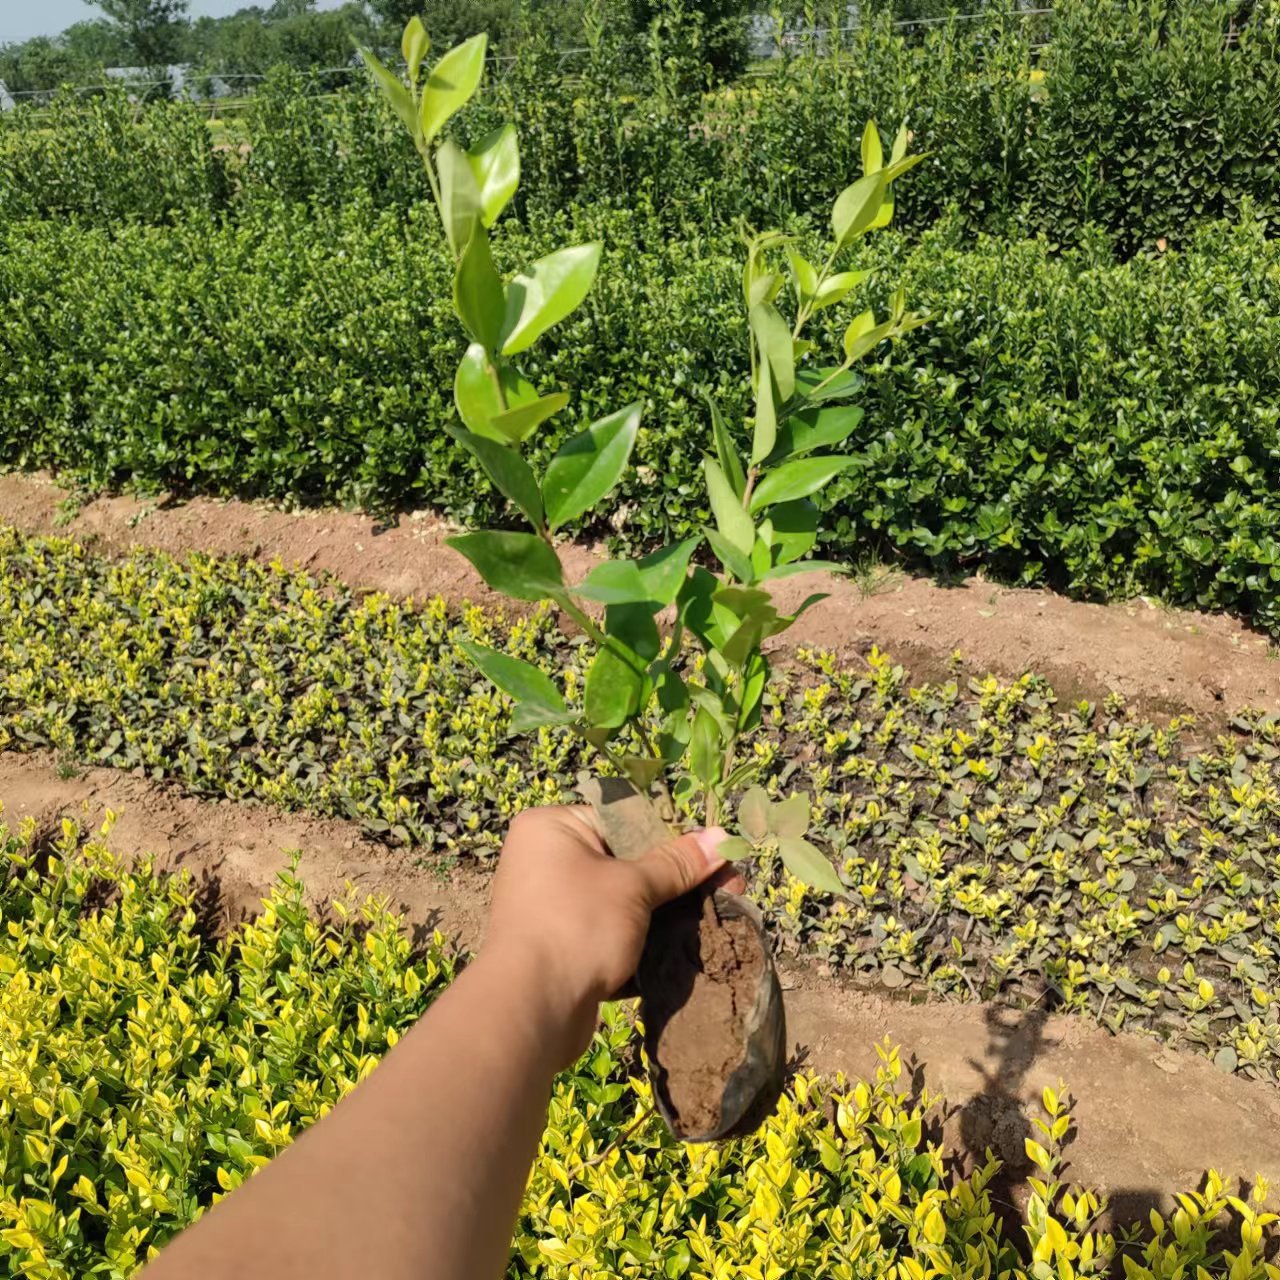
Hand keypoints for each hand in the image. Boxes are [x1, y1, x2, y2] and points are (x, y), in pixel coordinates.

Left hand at [480, 806, 737, 1064]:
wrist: (530, 1010)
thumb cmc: (578, 926)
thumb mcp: (634, 887)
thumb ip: (677, 863)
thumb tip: (721, 836)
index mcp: (552, 828)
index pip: (622, 818)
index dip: (671, 836)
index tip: (714, 854)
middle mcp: (545, 860)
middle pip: (625, 861)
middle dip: (674, 879)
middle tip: (728, 888)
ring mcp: (552, 906)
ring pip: (622, 901)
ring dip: (662, 913)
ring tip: (714, 918)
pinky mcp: (563, 946)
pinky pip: (610, 932)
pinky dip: (641, 940)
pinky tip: (684, 948)